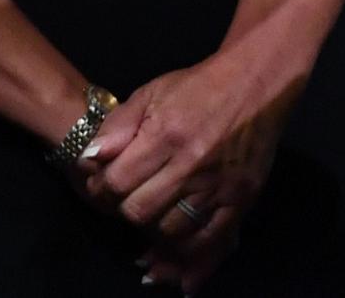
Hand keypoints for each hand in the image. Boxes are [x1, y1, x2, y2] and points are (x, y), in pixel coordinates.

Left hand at [79, 50, 297, 291]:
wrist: (256, 82)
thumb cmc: (199, 87)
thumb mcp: (152, 93)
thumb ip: (117, 127)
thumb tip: (88, 160)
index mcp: (165, 134)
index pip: (116, 184)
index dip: (102, 189)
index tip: (105, 186)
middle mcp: (191, 164)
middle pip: (140, 213)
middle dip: (126, 210)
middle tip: (130, 201)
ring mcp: (218, 184)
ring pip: (171, 232)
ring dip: (154, 233)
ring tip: (151, 224)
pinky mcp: (241, 197)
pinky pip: (211, 240)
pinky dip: (192, 257)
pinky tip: (177, 264)